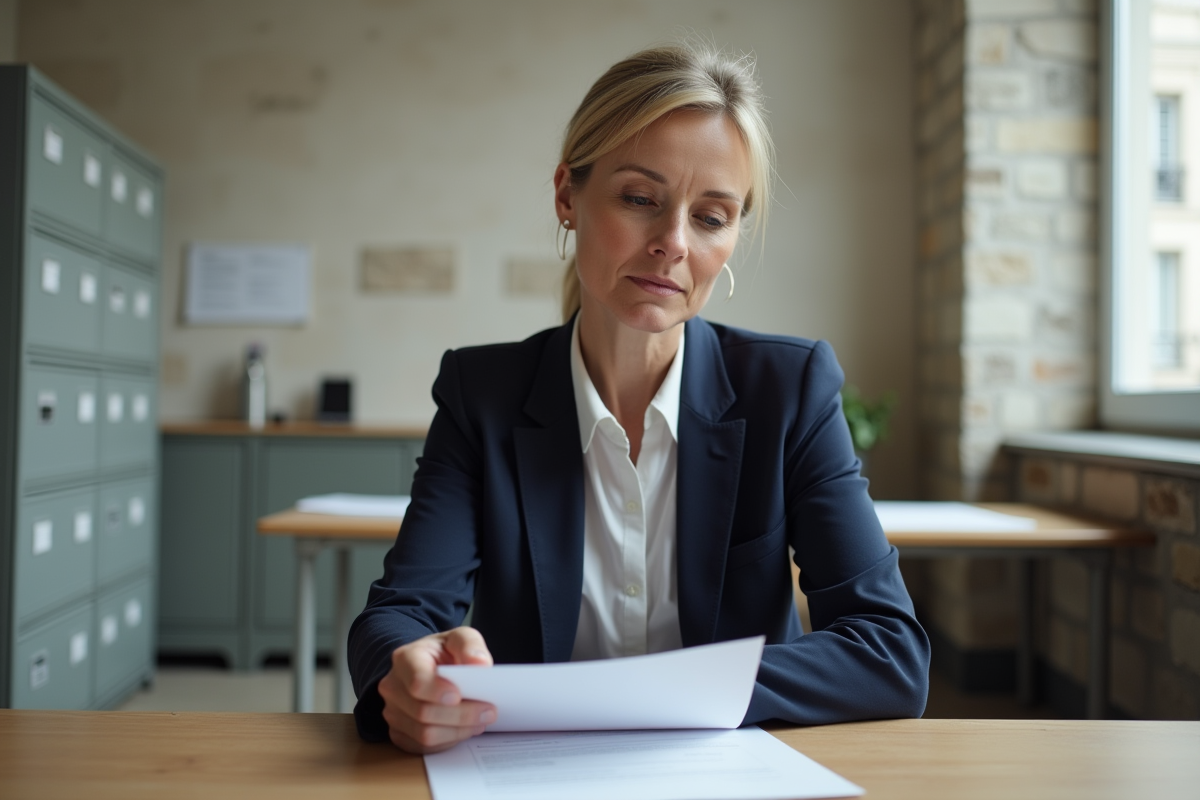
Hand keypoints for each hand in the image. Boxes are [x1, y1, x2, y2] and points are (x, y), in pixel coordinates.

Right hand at [377, 627, 496, 753]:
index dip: (437, 691)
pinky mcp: (398, 733)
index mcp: (405, 659)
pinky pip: (423, 746)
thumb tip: (481, 663)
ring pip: (424, 734)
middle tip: (489, 711)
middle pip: (423, 712)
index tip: (459, 695)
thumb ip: (470, 645)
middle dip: (461, 715)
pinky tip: (463, 728)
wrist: (429, 667)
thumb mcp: (459, 638)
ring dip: (458, 731)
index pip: (416, 681)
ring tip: (480, 721)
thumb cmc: (444, 653)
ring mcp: (392, 712)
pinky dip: (448, 741)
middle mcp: (392, 687)